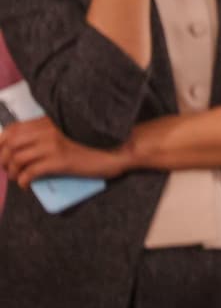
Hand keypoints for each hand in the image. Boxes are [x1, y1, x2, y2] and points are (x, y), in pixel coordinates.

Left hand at [0, 117, 129, 187]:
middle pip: (10, 144)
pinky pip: (31, 172)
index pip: (13, 129)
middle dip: (2, 158)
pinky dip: (23, 180)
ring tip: (16, 177)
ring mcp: (53, 146)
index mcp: (49, 121)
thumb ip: (53, 131)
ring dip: (12, 171)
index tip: (1, 153)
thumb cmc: (100, 140)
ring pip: (17, 159)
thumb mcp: (73, 129)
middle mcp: (47, 131)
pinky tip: (26, 185)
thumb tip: (34, 145)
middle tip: (5, 168)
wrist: (122, 147)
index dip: (1, 142)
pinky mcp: (60, 162)